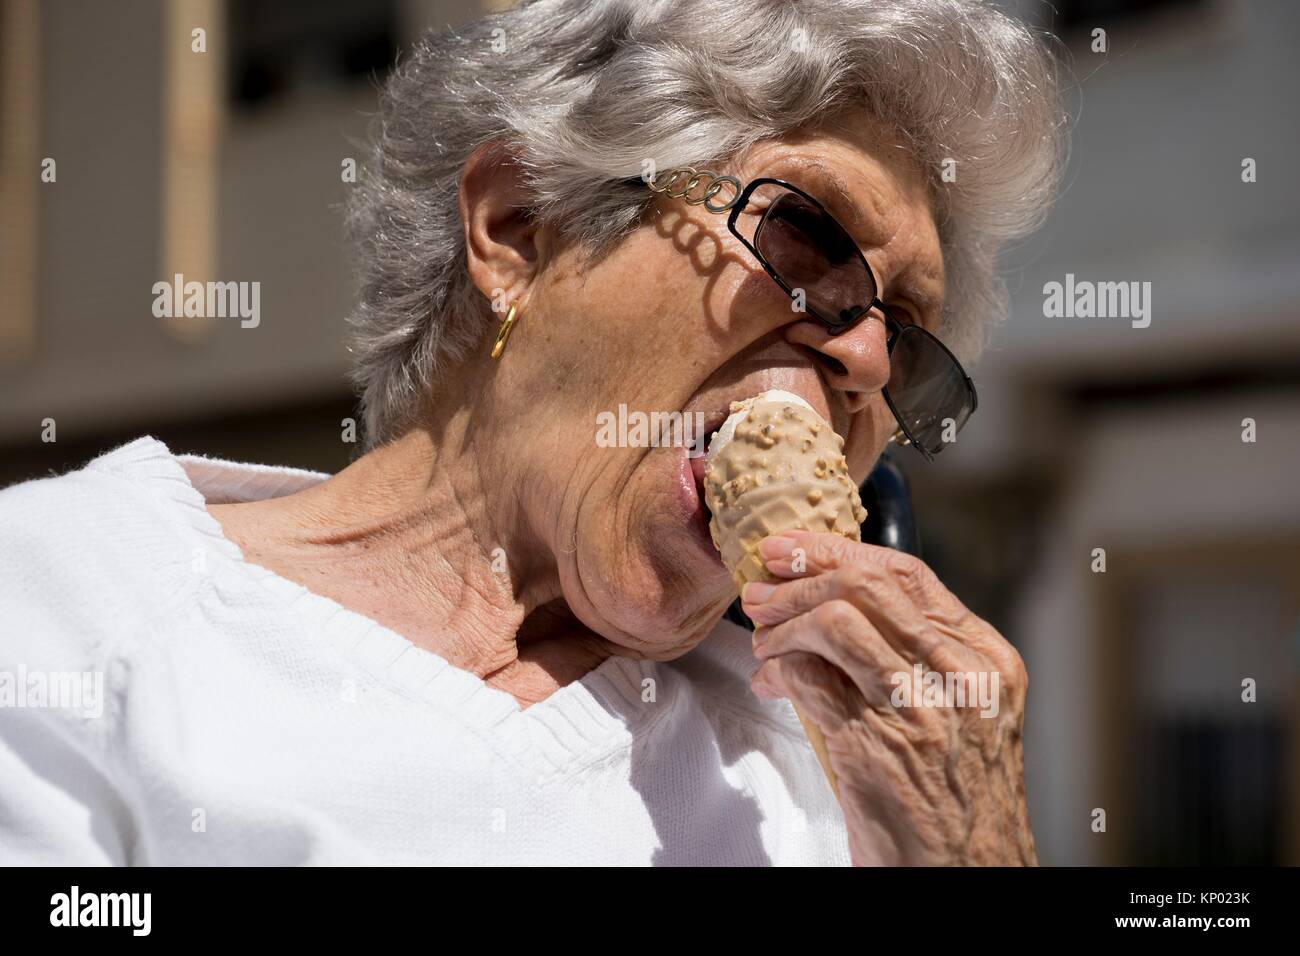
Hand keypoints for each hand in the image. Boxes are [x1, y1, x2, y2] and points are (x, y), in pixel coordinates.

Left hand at [741, 530, 1035, 865]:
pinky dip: (777, 669)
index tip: (794, 547)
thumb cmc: (956, 797)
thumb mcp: (961, 712)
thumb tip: (837, 604)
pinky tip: (770, 680)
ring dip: (783, 623)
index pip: (908, 575)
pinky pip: (809, 677)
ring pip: (835, 622)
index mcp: (985, 659)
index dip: (839, 552)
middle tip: (761, 586)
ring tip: (763, 639)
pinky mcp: (876, 744)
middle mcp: (959, 676)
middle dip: (801, 575)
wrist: (966, 873)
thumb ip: (917, 657)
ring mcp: (919, 708)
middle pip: (867, 587)